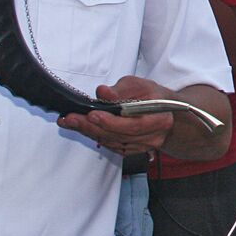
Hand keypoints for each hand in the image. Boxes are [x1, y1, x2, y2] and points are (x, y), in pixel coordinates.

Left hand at [57, 76, 175, 153]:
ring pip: (112, 142)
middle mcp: (152, 136)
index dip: (111, 122)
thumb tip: (103, 92)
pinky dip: (95, 137)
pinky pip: (111, 146)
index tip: (92, 114)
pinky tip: (83, 129)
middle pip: (118, 135)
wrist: (165, 111)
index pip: (133, 124)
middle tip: (71, 118)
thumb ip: (120, 89)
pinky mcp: (132, 150)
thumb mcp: (139, 85)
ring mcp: (142, 146)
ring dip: (89, 132)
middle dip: (92, 127)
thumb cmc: (152, 95)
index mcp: (159, 118)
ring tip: (70, 122)